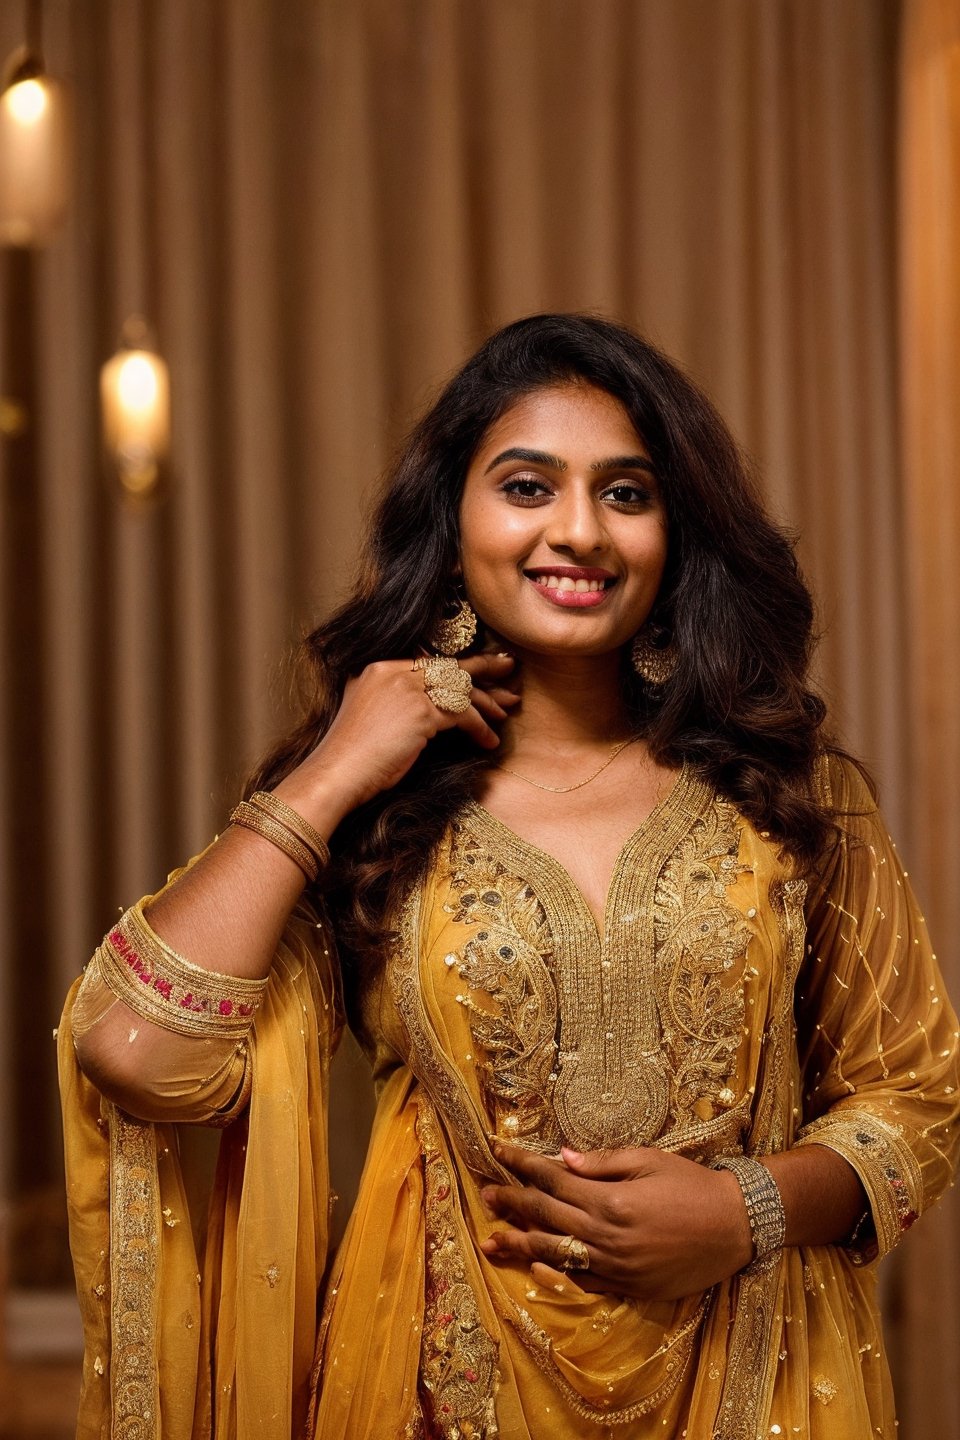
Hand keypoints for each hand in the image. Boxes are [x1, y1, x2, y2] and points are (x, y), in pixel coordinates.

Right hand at [288, 652, 519, 820]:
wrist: (337, 773)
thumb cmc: (353, 757)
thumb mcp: (371, 715)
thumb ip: (394, 702)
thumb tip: (430, 710)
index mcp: (379, 668)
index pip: (430, 662)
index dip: (458, 666)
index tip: (481, 668)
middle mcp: (393, 671)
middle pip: (449, 668)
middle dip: (483, 672)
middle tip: (508, 671)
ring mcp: (407, 689)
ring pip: (460, 689)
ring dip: (486, 703)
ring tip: (505, 713)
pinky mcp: (421, 712)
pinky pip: (462, 715)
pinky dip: (479, 728)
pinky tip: (488, 741)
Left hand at [479, 1141, 752, 1300]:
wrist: (736, 1226)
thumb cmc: (693, 1185)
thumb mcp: (648, 1160)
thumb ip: (601, 1163)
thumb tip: (561, 1157)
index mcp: (608, 1198)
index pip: (551, 1177)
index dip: (520, 1163)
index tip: (495, 1150)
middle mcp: (605, 1234)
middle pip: (545, 1215)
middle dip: (511, 1202)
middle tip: (484, 1194)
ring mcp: (614, 1265)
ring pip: (555, 1253)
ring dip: (519, 1244)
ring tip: (490, 1241)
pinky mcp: (628, 1287)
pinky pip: (582, 1282)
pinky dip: (556, 1274)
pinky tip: (535, 1266)